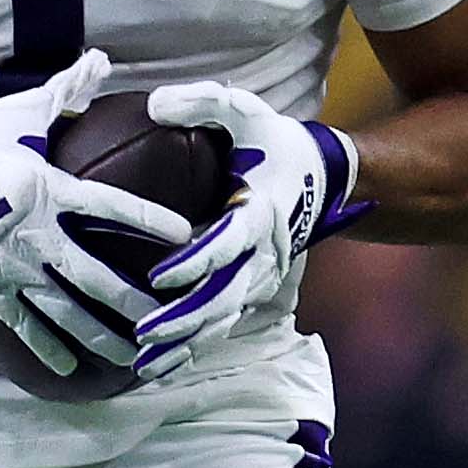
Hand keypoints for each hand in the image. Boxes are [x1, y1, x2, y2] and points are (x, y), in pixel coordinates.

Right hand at [0, 50, 192, 379]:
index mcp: (48, 190)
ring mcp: (11, 265)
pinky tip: (70, 371)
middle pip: (92, 273)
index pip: (108, 206)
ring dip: (98, 334)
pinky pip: (21, 323)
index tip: (185, 233)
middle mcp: (34, 234)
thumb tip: (101, 57)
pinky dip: (45, 347)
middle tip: (169, 319)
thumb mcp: (20, 113)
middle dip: (131, 299)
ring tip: (132, 357)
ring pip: (62, 308)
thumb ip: (66, 89)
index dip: (146, 218)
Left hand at [128, 79, 357, 379]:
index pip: (227, 243)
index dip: (195, 262)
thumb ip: (203, 102)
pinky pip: (222, 323)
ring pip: (223, 318)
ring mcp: (260, 276)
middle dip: (184, 319)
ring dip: (185, 343)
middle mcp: (264, 253)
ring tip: (144, 364)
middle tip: (144, 335)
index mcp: (260, 212)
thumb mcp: (245, 110)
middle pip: (224, 296)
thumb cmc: (274, 142)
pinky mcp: (252, 288)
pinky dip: (193, 346)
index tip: (159, 277)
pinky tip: (159, 365)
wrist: (323, 179)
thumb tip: (154, 104)